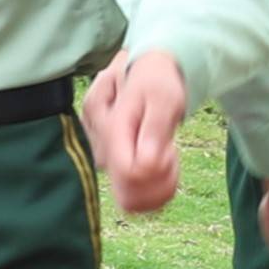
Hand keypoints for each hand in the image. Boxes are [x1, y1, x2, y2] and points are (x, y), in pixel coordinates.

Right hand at [86, 48, 190, 213]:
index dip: (156, 172)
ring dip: (157, 185)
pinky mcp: (107, 164)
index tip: (172, 151)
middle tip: (171, 152)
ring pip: (128, 197)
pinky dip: (151, 190)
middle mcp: (97, 142)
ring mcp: (100, 155)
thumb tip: (147, 164)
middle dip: (159, 179)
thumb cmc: (157, 80)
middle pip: (126, 188)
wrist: (146, 71)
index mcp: (108, 122)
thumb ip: (155, 128)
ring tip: (165, 154)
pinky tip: (160, 168)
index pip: (127, 170)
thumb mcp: (164, 96)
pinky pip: (128, 196)